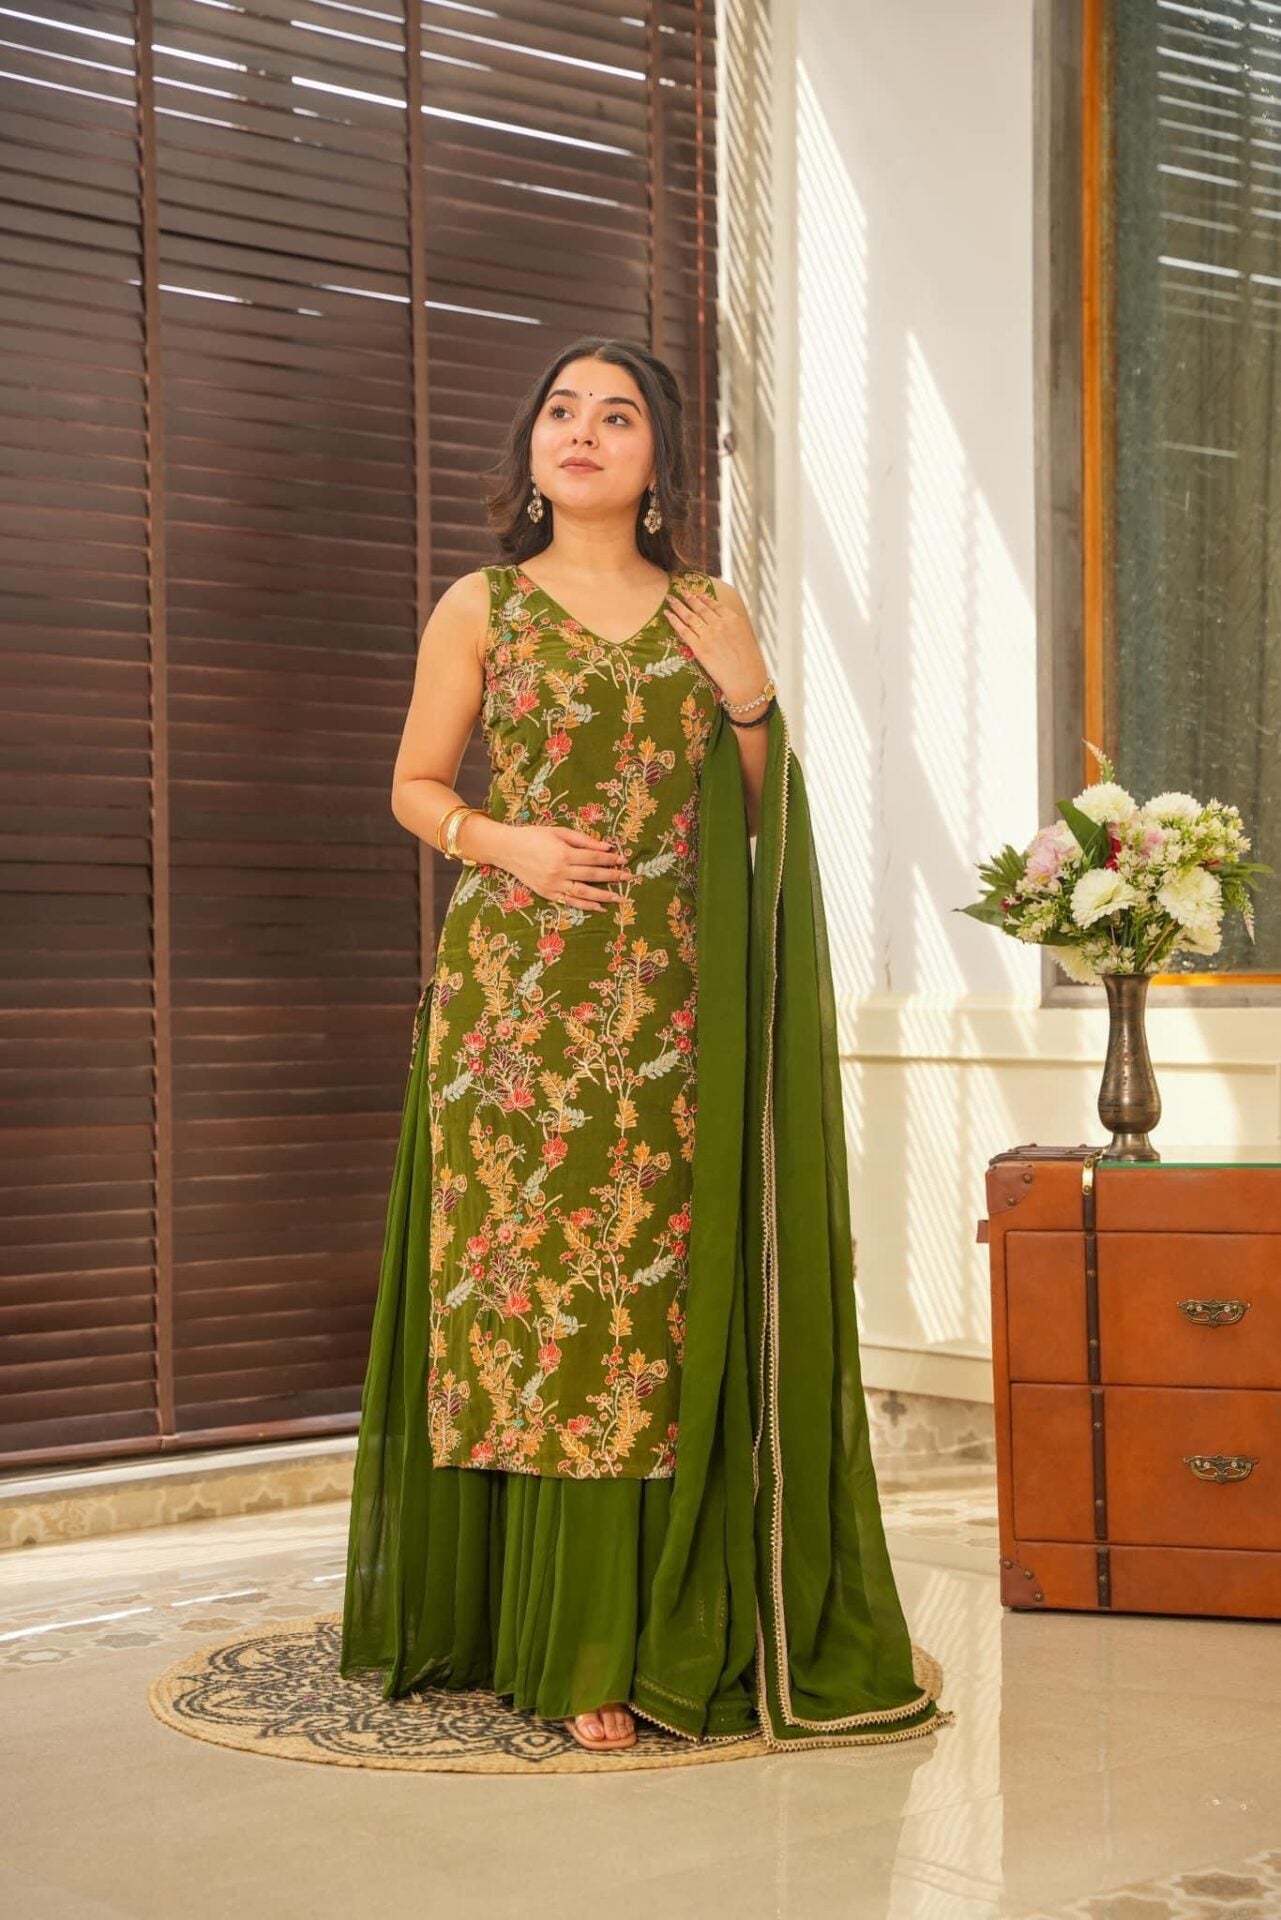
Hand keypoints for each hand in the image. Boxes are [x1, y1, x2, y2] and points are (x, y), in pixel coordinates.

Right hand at [503, 824, 633, 912]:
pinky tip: (600, 907)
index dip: (610, 858)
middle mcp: (559, 871)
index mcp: (563, 853)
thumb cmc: (534, 836)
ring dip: (604, 895)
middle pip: (592, 875)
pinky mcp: (547, 894)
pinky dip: (586, 905)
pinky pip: (570, 901)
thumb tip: (607, 846)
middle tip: (629, 877)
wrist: (507, 849)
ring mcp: (553, 885)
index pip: (594, 857)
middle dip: (613, 876)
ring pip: (584, 892)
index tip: (624, 859)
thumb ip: (583, 840)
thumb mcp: (559, 832)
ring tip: (620, 897)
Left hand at [667, 582, 770, 707]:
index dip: (704, 598)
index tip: (697, 593)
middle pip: (700, 607)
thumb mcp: (746, 639)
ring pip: (690, 616)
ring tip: (670, 598)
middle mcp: (720, 624)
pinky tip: (667, 614)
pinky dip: (674, 620)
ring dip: (678, 605)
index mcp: (734, 620)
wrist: (747, 681)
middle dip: (689, 597)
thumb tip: (724, 625)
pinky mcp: (700, 648)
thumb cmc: (750, 665)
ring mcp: (709, 635)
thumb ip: (733, 628)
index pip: (715, 604)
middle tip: (680, 590)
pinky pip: (683, 631)